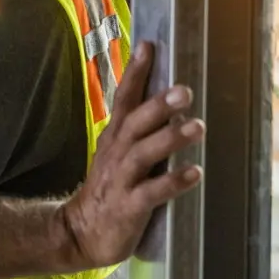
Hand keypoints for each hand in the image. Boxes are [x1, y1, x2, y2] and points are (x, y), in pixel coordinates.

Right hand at [61, 41, 204, 267]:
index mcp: (116, 136)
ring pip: (145, 153)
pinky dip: (173, 182)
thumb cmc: (109, 186)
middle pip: (136, 122)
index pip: (124, 98)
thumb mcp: (117, 151)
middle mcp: (117, 152)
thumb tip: (169, 98)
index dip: (135, 72)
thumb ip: (138, 127)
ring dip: (171, 139)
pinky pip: (152, 193)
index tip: (148, 46)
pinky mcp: (129, 207)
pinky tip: (194, 173)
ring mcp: (121, 179)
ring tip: (197, 127)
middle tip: (184, 91)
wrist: (81, 232)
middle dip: (159, 105)